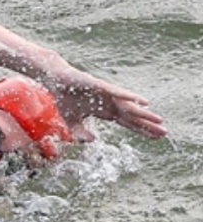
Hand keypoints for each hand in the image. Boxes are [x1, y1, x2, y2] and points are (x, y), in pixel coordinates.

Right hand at [44, 67, 166, 139]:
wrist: (56, 80)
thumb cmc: (65, 98)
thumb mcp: (72, 122)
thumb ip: (80, 133)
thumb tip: (92, 141)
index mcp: (106, 111)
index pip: (128, 123)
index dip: (141, 130)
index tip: (155, 137)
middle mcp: (111, 103)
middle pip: (133, 116)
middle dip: (148, 124)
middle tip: (164, 132)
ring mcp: (107, 94)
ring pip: (128, 106)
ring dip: (143, 113)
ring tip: (159, 119)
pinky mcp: (100, 86)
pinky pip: (117, 92)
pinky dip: (129, 96)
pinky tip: (141, 101)